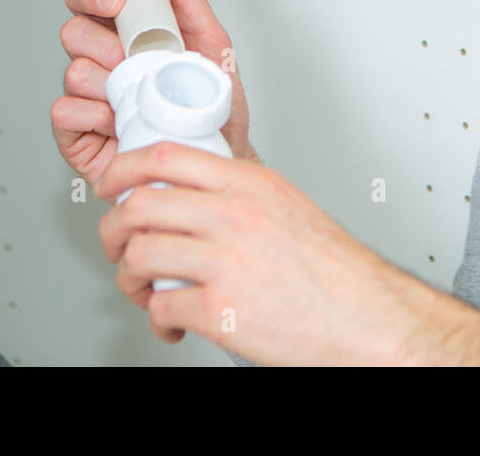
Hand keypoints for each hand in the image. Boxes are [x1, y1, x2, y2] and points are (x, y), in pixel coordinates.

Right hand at [50, 0, 256, 198]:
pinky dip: (94, 116)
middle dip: (108, 43)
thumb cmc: (212, 106)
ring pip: (73, 72)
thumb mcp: (213, 41)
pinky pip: (64, 112)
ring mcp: (88, 98)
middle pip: (73, 32)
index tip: (116, 1)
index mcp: (127, 35)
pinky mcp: (78, 135)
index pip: (88, 1)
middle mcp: (102, 63)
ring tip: (142, 98)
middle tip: (139, 60)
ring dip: (110, 84)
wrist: (220, 158)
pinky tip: (122, 122)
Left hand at [96, 140, 479, 363]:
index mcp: (250, 184)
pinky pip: (161, 307)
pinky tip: (173, 322)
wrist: (368, 319)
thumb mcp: (286, 207)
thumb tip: (188, 193)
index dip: (122, 169)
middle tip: (118, 245)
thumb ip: (239, 194)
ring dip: (128, 278)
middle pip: (139, 205)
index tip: (111, 185)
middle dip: (113, 230)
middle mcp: (235, 215)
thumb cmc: (334, 271)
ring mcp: (226, 261)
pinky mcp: (222, 310)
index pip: (163, 157)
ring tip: (143, 289)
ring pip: (138, 255)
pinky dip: (158, 319)